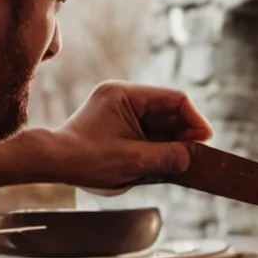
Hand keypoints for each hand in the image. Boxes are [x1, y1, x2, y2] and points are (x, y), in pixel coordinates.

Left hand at [46, 81, 214, 187]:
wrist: (52, 162)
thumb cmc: (85, 159)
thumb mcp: (132, 161)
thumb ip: (166, 157)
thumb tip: (191, 156)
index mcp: (126, 94)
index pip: (173, 99)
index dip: (194, 119)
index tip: (205, 139)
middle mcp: (122, 95)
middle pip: (166, 109)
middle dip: (183, 132)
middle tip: (195, 154)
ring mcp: (118, 107)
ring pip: (157, 121)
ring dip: (170, 140)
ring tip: (180, 161)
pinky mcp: (115, 121)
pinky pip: (144, 129)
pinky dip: (156, 144)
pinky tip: (163, 160)